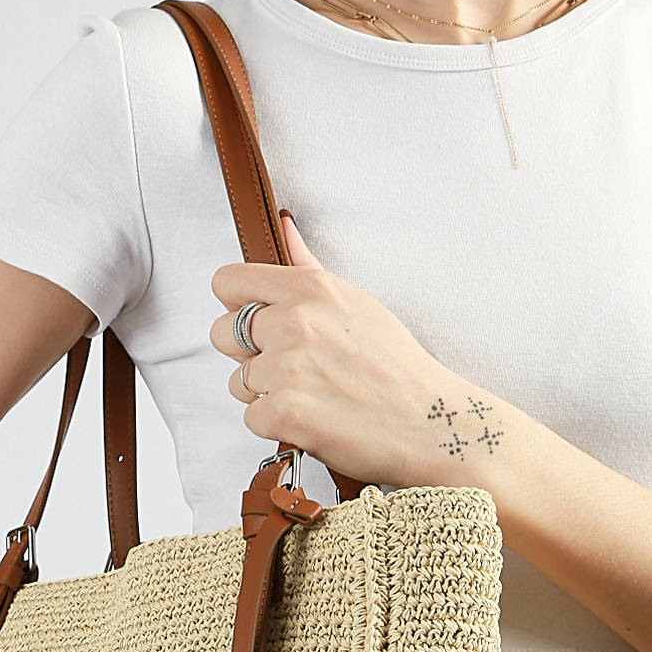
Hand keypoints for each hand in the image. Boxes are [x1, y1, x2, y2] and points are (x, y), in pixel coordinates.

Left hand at [208, 211, 447, 489]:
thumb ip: (308, 267)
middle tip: (293, 368)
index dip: (237, 305)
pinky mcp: (285, 413)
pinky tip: (313, 420)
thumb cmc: (398, 367)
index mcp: (310, 289)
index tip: (257, 323)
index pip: (227, 282)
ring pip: (237, 381)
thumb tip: (284, 227)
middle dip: (248, 353)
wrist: (429, 423)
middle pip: (222, 333)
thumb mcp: (357, 302)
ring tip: (311, 396)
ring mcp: (287, 368)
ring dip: (265, 393)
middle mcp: (294, 322)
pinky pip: (251, 418)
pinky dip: (277, 425)